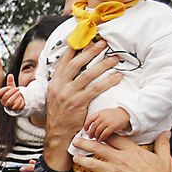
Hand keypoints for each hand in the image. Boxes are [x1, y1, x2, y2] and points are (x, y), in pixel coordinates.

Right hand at [0, 79, 26, 110]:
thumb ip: (10, 82)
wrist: (20, 101)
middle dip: (12, 91)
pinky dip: (19, 102)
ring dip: (15, 96)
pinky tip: (21, 99)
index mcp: (2, 96)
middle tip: (17, 89)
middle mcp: (4, 102)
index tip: (10, 87)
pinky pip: (15, 107)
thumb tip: (10, 75)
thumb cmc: (14, 94)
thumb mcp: (12, 88)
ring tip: (20, 93)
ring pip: (9, 102)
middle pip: (5, 97)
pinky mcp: (14, 109)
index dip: (5, 89)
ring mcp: (9, 106)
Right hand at [44, 40, 120, 163]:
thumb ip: (62, 82)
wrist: (57, 134)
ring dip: (103, 65)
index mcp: (54, 82)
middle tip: (103, 43)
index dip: (73, 48)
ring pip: (88, 75)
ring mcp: (68, 95)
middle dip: (90, 51)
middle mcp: (59, 86)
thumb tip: (72, 68)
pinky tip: (117, 77)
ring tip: (114, 59)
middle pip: (76, 63)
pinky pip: (95, 89)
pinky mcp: (78, 104)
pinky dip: (108, 82)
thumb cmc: (59, 114)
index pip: (63, 60)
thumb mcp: (55, 96)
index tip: (83, 37)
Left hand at [73, 131, 171, 171]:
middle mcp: (120, 159)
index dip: (104, 134)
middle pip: (98, 147)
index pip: (114, 138)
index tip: (97, 133)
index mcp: (131, 151)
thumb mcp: (164, 156)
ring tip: (75, 156)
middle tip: (76, 141)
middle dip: (85, 143)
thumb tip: (166, 133)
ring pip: (92, 163)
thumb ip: (162, 143)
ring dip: (81, 159)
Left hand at [83, 106, 132, 140]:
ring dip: (96, 136)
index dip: (86, 126)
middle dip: (91, 133)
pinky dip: (101, 138)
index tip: (86, 130)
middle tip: (90, 136)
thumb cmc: (113, 115)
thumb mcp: (104, 113)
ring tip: (96, 139)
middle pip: (93, 127)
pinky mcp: (112, 126)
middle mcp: (102, 117)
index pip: (89, 120)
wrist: (126, 113)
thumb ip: (97, 118)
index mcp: (99, 113)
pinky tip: (101, 140)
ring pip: (98, 131)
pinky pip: (104, 134)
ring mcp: (107, 121)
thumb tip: (88, 128)